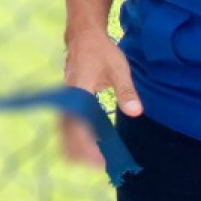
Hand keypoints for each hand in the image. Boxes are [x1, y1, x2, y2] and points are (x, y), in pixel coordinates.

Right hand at [61, 27, 140, 167]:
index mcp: (77, 92)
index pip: (77, 126)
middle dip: (81, 152)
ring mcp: (65, 101)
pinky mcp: (68, 102)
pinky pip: (68, 125)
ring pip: (64, 131)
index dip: (86, 145)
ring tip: (98, 158)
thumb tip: (135, 112)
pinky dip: (77, 137)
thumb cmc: (102, 52)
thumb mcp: (119, 69)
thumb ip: (126, 92)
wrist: (83, 36)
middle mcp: (67, 99)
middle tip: (102, 164)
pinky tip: (93, 144)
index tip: (100, 159)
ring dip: (77, 146)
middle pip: (67, 133)